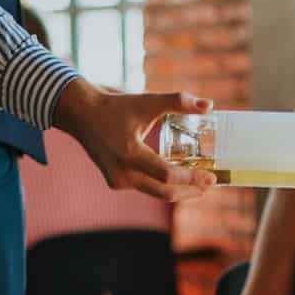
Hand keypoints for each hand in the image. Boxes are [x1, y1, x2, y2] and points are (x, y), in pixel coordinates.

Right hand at [51, 79, 216, 200]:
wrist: (82, 115)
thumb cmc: (116, 107)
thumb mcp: (147, 102)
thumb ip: (177, 101)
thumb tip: (209, 105)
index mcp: (130, 154)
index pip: (167, 175)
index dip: (192, 178)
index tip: (212, 177)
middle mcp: (122, 173)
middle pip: (164, 192)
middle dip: (190, 191)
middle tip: (211, 185)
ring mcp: (118, 181)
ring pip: (155, 193)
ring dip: (178, 190)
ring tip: (199, 184)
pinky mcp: (116, 182)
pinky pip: (145, 188)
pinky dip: (163, 186)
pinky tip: (178, 179)